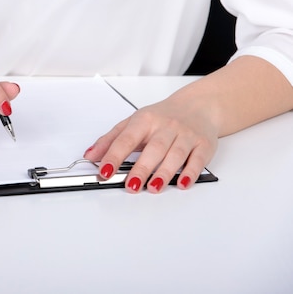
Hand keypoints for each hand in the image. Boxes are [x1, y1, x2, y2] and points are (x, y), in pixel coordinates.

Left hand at [83, 95, 217, 192]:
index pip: (126, 139)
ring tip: (153, 188)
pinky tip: (182, 184)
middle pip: (154, 148)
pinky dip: (191, 173)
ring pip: (176, 154)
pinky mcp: (204, 145)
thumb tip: (90, 156)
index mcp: (145, 120)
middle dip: (141, 168)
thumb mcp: (133, 122)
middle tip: (131, 185)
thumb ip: (110, 139)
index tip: (104, 172)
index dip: (114, 156)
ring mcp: (186, 135)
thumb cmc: (162, 117)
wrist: (198, 106)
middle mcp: (166, 126)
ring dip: (164, 173)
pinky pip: (198, 159)